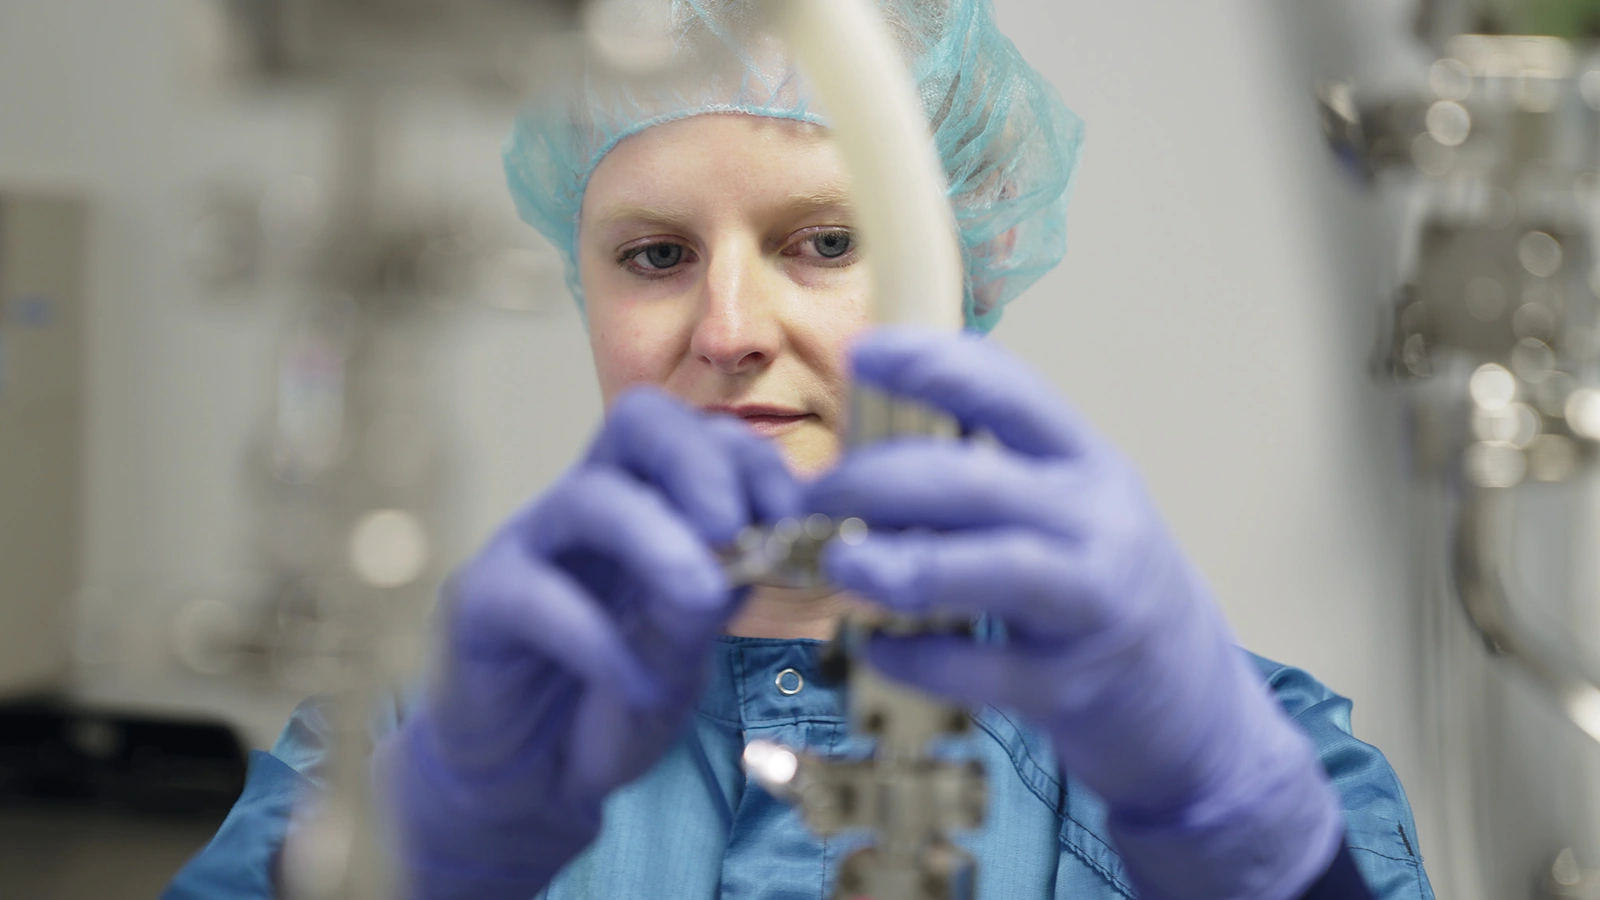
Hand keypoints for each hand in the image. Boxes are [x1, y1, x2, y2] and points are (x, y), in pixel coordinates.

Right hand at [375, 388, 797, 899]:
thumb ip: (718, 590)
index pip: (696, 431)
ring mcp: (527, 546)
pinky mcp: (480, 602)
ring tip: (703, 605)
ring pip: (588, 499)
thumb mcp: (688, 645)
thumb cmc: (615, 697)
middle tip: (736, 531)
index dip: (750, 461)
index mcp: (644, 501)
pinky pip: (538, 597)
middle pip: (636, 421)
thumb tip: (765, 542)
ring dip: (661, 546)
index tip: (791, 521)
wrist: (535, 777)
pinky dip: (603, 642)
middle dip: (700, 463)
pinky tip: (642, 686)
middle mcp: (585, 506)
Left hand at [807, 328, 1342, 899]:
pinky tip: (877, 649)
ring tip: (835, 566)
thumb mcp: (1069, 512)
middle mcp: (1094, 523)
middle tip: (816, 498)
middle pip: (976, 481)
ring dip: (900, 563)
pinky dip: (916, 658)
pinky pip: (980, 669)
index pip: (1008, 389)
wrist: (1195, 708)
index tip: (860, 354)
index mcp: (1085, 463)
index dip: (930, 364)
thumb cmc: (1103, 591)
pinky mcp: (1071, 688)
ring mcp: (1090, 606)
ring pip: (991, 568)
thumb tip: (867, 452)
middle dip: (879, 482)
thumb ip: (991, 477)